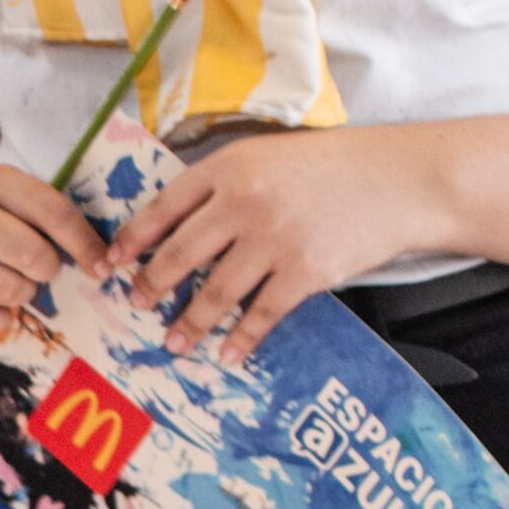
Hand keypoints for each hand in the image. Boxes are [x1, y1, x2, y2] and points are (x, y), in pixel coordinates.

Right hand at [0, 162, 101, 334]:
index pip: (53, 212)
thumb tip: (102, 265)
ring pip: (3, 288)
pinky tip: (1, 309)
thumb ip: (61, 222)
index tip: (101, 268)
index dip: (85, 245)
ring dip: (23, 294)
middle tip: (44, 270)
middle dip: (48, 270)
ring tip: (20, 284)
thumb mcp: (26, 200)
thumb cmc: (1, 214)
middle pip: (28, 253)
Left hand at [102, 130, 400, 363]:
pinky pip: (261, 313)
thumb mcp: (267, 155)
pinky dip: (242, 337)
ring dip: (190, 321)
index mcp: (229, 168)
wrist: (396, 180)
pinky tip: (229, 353)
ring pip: (215, 291)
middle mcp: (244, 203)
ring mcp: (274, 240)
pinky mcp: (305, 272)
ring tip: (173, 342)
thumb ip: (223, 183)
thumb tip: (177, 223)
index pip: (164, 206)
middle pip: (180, 253)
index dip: (133, 239)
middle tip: (135, 304)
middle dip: (151, 285)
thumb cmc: (329, 166)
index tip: (111, 262)